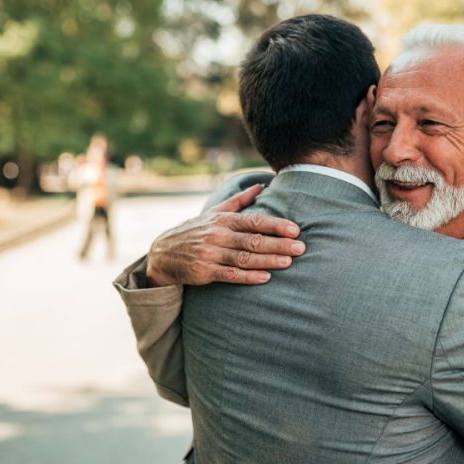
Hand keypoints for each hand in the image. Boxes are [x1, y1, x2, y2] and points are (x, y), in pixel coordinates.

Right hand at [146, 184, 304, 285]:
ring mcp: (210, 254)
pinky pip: (230, 275)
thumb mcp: (214, 213)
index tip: (295, 229)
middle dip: (278, 244)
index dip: (275, 225)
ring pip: (244, 258)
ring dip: (268, 260)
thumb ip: (239, 201)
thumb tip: (261, 186)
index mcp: (223, 220)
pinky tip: (265, 278)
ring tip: (289, 262)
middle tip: (301, 247)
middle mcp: (217, 235)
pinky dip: (248, 277)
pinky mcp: (204, 272)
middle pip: (253, 240)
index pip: (253, 221)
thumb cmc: (195, 231)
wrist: (162, 254)